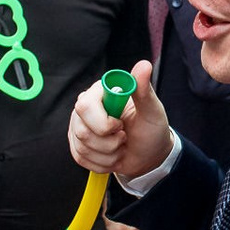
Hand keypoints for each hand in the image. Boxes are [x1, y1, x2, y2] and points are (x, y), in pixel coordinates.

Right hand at [67, 59, 172, 178]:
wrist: (148, 154)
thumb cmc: (151, 129)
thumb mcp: (152, 111)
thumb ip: (144, 90)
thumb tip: (143, 65)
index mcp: (100, 93)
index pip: (85, 106)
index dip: (103, 123)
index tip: (121, 126)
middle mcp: (85, 108)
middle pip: (82, 131)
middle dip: (109, 143)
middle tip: (124, 137)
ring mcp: (78, 127)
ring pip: (83, 147)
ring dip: (109, 154)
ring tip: (121, 146)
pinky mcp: (77, 145)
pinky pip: (81, 159)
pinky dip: (103, 163)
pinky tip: (113, 155)